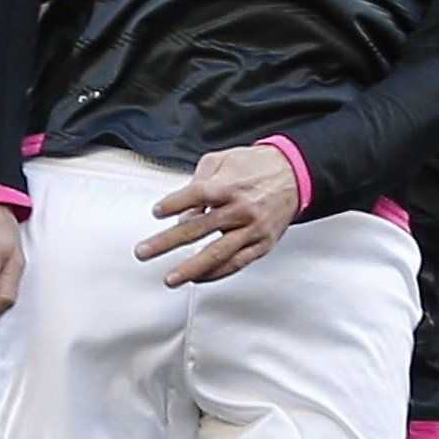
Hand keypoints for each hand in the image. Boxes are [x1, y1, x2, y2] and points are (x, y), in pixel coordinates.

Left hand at [135, 146, 302, 285]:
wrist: (295, 176)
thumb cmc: (257, 167)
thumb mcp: (222, 160)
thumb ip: (199, 181)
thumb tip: (184, 210)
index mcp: (229, 186)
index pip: (195, 196)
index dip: (173, 204)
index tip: (157, 212)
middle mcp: (240, 210)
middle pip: (198, 229)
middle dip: (166, 242)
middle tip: (144, 252)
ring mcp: (252, 230)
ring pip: (217, 253)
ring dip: (190, 268)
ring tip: (170, 278)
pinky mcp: (262, 244)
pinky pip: (237, 263)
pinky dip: (216, 273)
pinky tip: (198, 278)